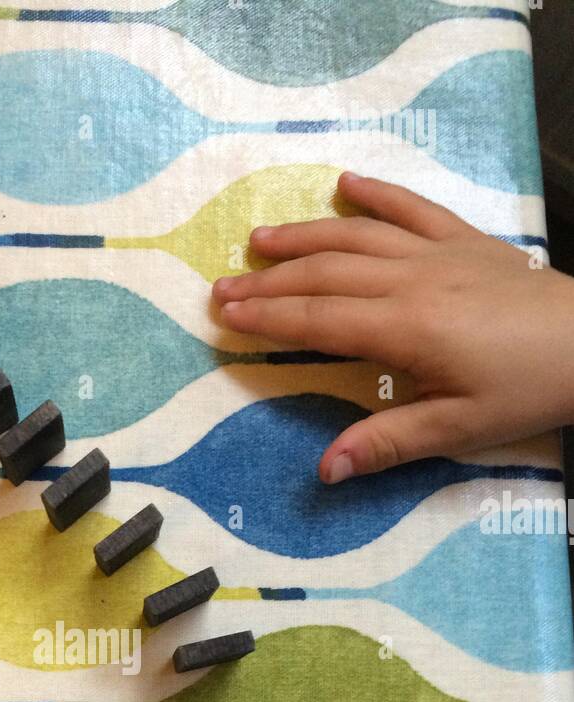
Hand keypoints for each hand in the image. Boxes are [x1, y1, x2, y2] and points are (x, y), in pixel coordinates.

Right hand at [213, 171, 573, 481]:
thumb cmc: (526, 390)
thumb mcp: (457, 430)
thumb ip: (387, 444)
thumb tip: (324, 469)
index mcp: (405, 329)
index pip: (318, 319)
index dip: (267, 317)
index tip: (225, 315)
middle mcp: (412, 280)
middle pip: (325, 273)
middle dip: (269, 280)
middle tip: (221, 288)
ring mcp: (439, 252)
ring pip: (357, 234)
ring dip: (304, 235)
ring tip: (260, 239)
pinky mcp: (466, 239)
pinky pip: (412, 207)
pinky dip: (378, 194)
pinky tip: (346, 184)